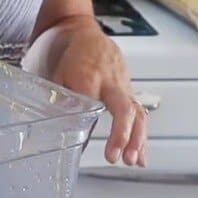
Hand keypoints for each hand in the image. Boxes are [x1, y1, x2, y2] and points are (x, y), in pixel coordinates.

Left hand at [39, 16, 146, 166]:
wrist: (86, 36)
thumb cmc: (70, 58)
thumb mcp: (56, 76)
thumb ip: (59, 102)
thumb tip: (57, 131)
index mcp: (88, 76)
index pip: (90, 102)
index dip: (87, 123)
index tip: (81, 144)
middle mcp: (110, 82)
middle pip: (123, 108)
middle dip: (121, 134)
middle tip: (115, 157)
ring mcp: (123, 87)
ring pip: (136, 113)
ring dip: (136, 140)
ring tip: (131, 161)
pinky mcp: (129, 92)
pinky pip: (139, 115)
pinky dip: (141, 138)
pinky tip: (140, 158)